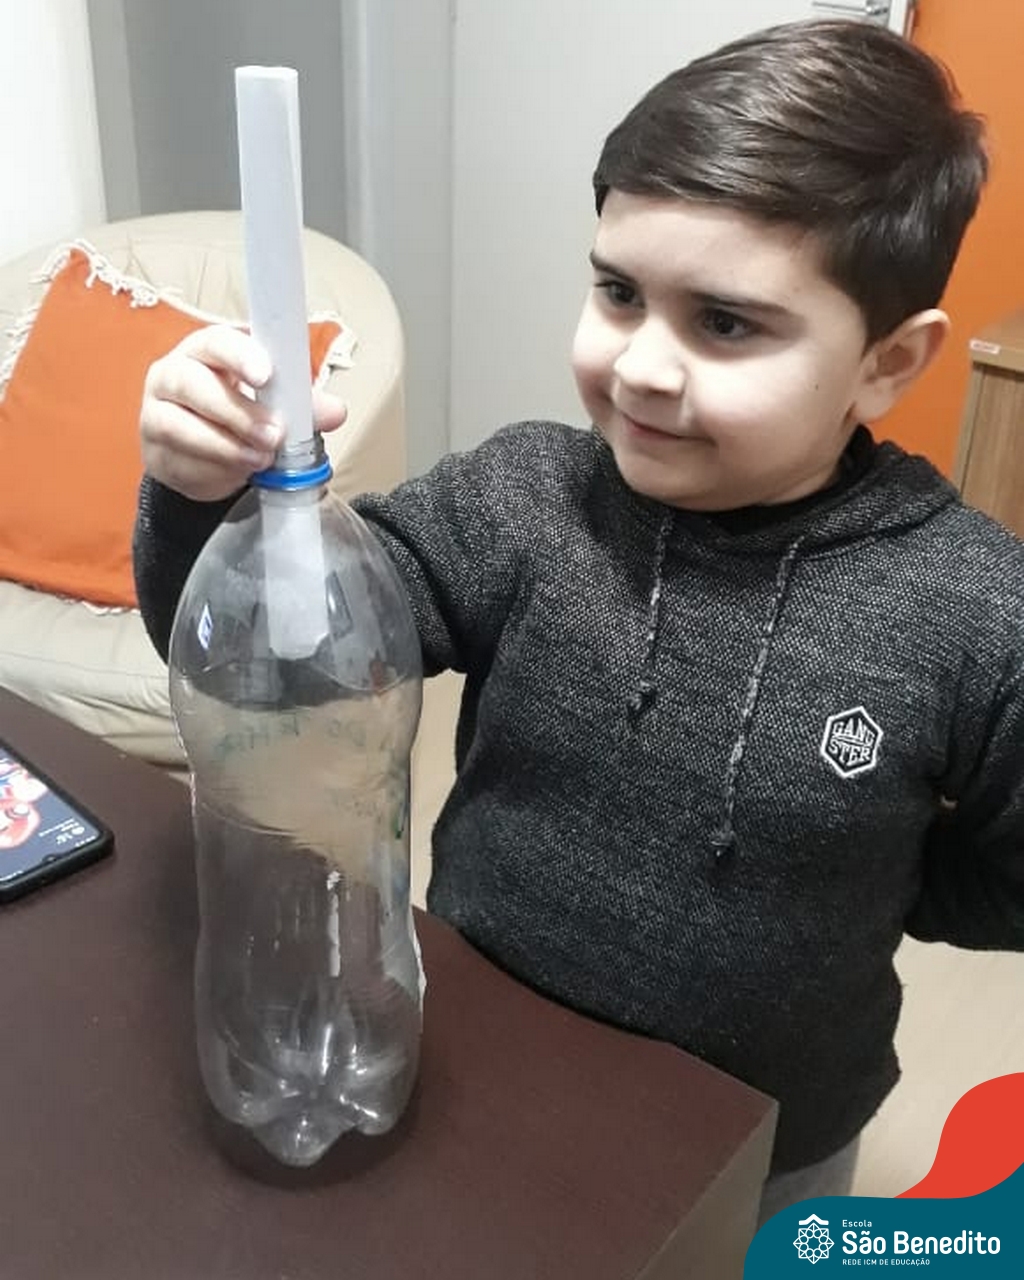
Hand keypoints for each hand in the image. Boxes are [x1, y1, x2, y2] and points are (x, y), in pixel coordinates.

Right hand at [140, 325, 346, 501]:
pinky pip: (179, 460)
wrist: (204, 456)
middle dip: (237, 412)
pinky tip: (236, 474)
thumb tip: (336, 411)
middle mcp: (172, 375)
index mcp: (206, 352)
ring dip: (224, 446)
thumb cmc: (239, 415)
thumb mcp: (274, 406)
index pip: (216, 341)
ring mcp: (156, 413)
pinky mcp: (154, 452)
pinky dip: (212, 470)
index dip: (239, 356)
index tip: (265, 376)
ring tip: (260, 459)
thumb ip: (303, 407)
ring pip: (178, 425)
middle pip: (191, 383)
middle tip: (273, 435)